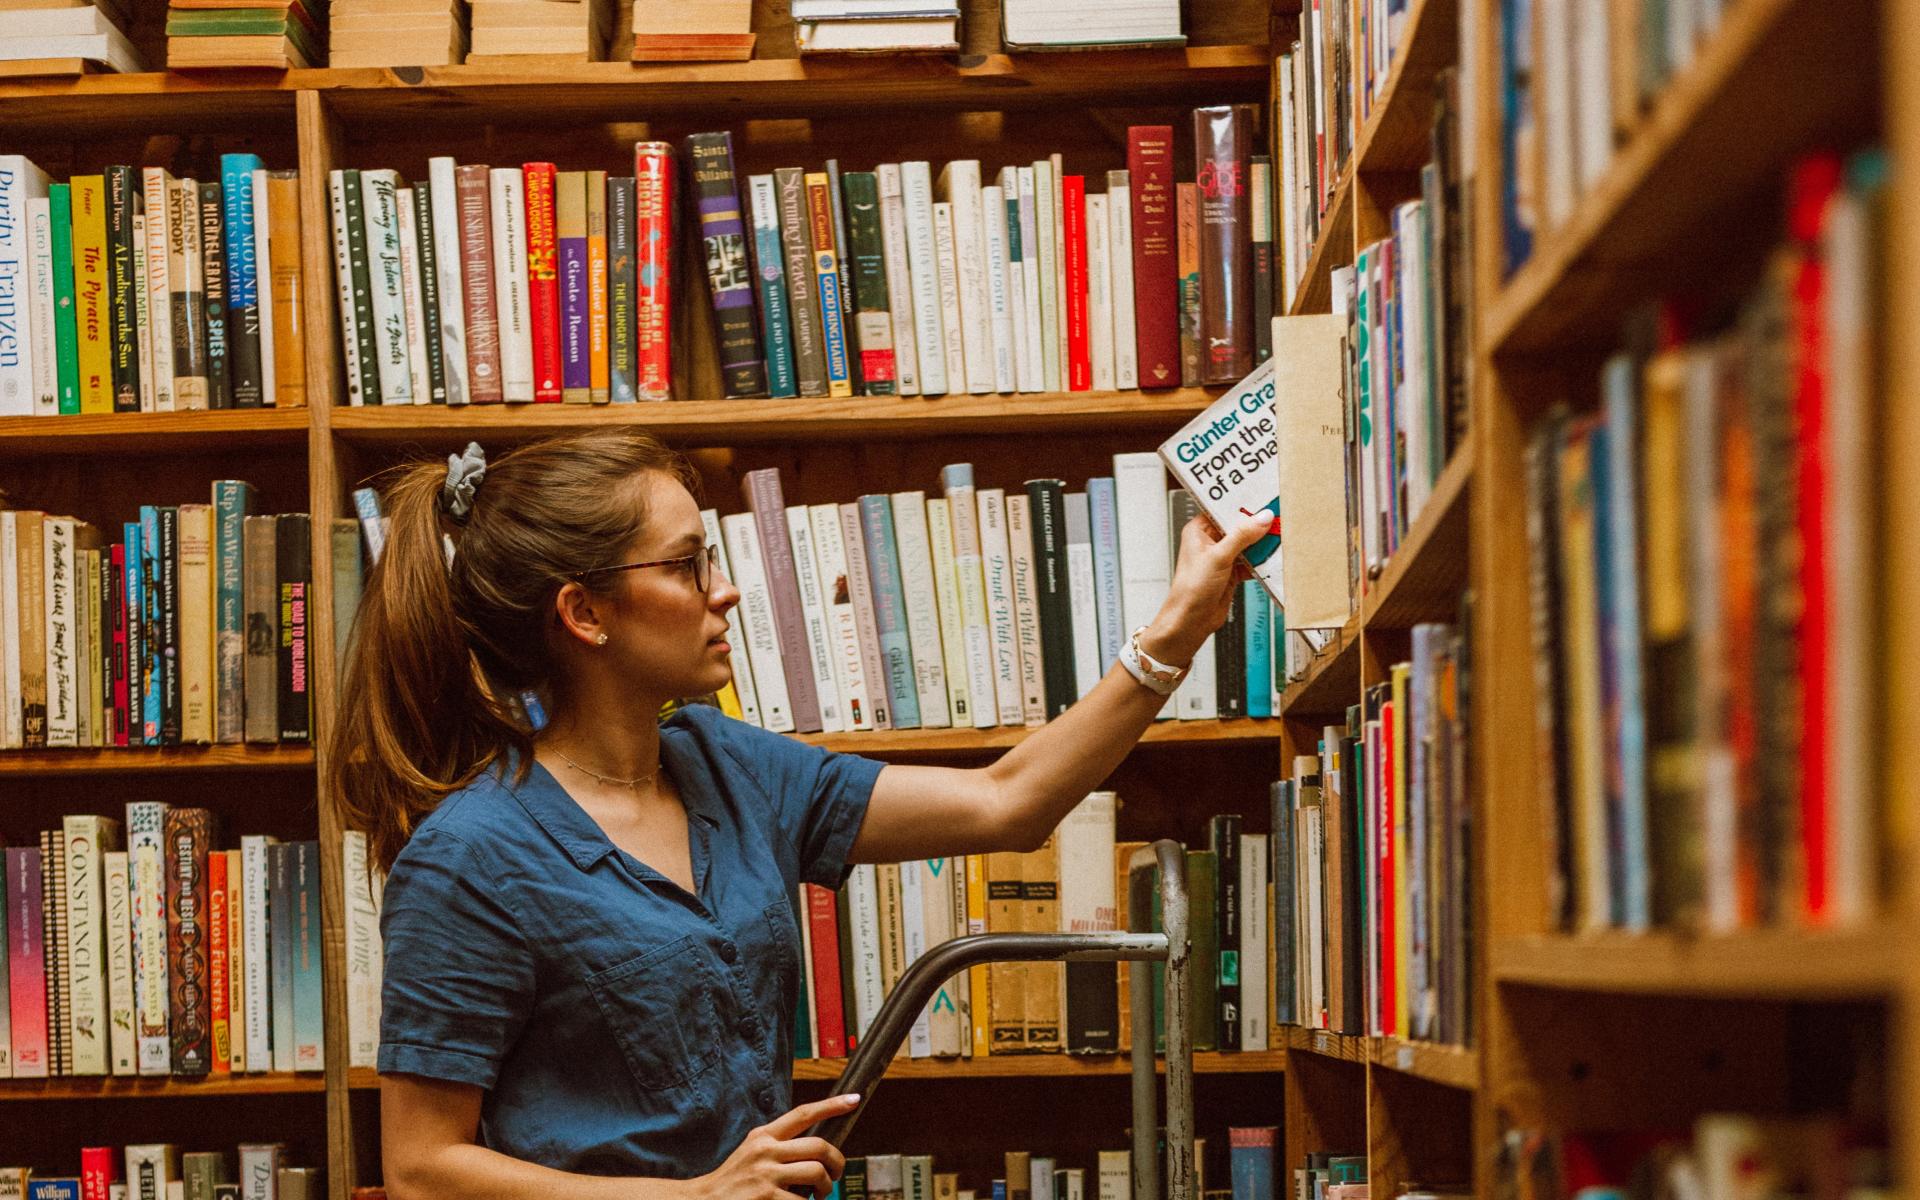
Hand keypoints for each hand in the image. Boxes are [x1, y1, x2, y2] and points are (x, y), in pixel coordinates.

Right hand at [692, 1093, 856, 1199]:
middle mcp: (765, 1151)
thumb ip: (777, 1147)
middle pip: (818, 1146)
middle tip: (836, 1174)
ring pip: (816, 1172)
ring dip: (826, 1187)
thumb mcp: (751, 1154)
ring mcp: (765, 1175)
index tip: (854, 1100)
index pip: (803, 1114)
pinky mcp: (766, 1197)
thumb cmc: (733, 1183)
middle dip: (837, 1162)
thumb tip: (815, 1151)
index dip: (831, 1105)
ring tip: (820, 1195)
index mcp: (763, 1136)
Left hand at [1142, 510, 1271, 666]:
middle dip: (1257, 525)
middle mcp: (1210, 541)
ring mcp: (1222, 557)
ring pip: (1247, 544)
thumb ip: (1242, 536)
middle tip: (1277, 518)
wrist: (1191, 621)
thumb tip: (1262, 518)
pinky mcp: (1232, 572)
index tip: (1263, 500)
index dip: (1242, 505)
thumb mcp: (1219, 557)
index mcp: (1199, 530)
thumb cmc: (1191, 589)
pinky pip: (1251, 562)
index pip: (1224, 509)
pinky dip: (1262, 562)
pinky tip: (1273, 558)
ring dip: (1262, 544)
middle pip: (1239, 527)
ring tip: (1279, 536)